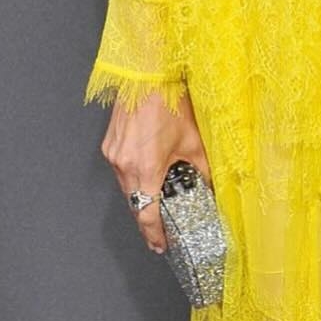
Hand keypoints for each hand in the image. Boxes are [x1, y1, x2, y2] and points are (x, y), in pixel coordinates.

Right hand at [101, 90, 210, 255]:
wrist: (147, 75)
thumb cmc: (170, 102)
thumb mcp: (193, 140)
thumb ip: (202, 168)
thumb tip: (211, 185)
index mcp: (146, 168)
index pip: (146, 214)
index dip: (154, 234)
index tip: (160, 245)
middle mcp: (125, 165)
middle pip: (135, 204)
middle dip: (148, 217)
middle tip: (162, 228)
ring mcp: (114, 155)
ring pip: (127, 188)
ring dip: (141, 195)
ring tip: (158, 198)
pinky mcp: (109, 146)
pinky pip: (121, 170)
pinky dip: (134, 176)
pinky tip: (148, 170)